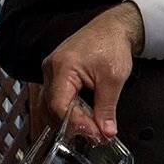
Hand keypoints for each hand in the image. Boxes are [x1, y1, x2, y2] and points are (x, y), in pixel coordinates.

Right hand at [41, 2, 144, 139]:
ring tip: (92, 127)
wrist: (112, 28)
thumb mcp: (113, 79)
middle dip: (74, 125)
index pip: (59, 106)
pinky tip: (83, 117)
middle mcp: (50, 70)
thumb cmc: (112, 45)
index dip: (77, 124)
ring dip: (70, 120)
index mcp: (62, 67)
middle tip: (97, 134)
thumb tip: (105, 132)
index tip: (96, 134)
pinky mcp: (55, 75)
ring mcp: (50, 72)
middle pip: (52, 109)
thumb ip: (107, 108)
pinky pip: (55, 99)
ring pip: (51, 107)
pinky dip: (68, 111)